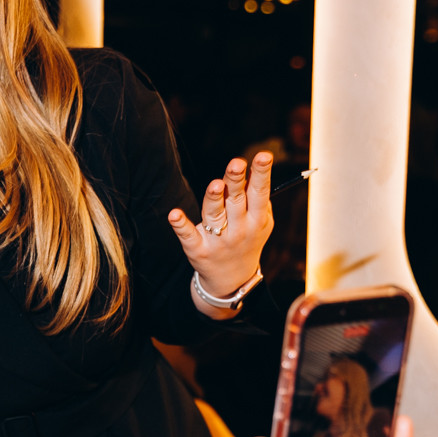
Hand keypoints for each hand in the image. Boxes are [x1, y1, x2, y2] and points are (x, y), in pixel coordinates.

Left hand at [169, 152, 273, 316]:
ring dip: (214, 200)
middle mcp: (239, 230)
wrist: (232, 280)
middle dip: (236, 182)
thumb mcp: (260, 224)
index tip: (263, 156)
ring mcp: (218, 241)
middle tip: (236, 163)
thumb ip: (259, 200)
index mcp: (257, 220)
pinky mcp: (198, 250)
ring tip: (215, 184)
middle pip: (236, 201)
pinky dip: (181, 225)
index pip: (260, 193)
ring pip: (215, 215)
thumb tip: (255, 171)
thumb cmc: (246, 240)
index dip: (261, 174)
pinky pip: (188, 235)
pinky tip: (174, 214)